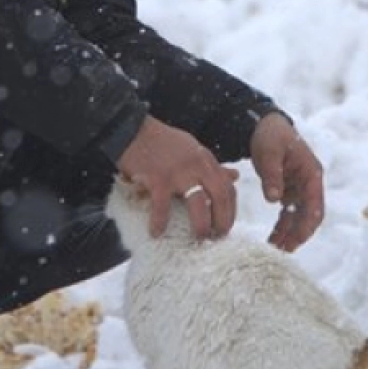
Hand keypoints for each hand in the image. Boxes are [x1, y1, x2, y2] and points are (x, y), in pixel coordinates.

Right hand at [115, 115, 238, 240]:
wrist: (132, 130)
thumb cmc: (161, 141)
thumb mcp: (193, 149)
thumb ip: (212, 165)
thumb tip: (235, 176)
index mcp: (205, 159)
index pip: (228, 186)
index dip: (231, 209)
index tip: (227, 224)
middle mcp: (197, 165)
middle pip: (220, 196)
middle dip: (223, 219)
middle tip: (217, 236)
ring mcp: (178, 172)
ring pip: (198, 203)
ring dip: (201, 224)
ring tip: (199, 238)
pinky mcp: (158, 179)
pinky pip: (162, 206)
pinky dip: (159, 222)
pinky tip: (156, 232)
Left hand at [249, 111, 324, 250]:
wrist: (265, 126)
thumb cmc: (271, 136)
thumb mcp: (269, 153)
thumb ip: (272, 175)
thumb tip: (273, 199)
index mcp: (311, 173)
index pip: (315, 205)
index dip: (307, 225)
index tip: (296, 240)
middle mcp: (309, 183)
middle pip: (309, 215)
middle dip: (298, 234)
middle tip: (284, 252)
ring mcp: (300, 188)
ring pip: (298, 217)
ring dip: (289, 233)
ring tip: (276, 250)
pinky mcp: (289, 190)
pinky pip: (288, 213)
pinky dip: (282, 225)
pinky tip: (273, 238)